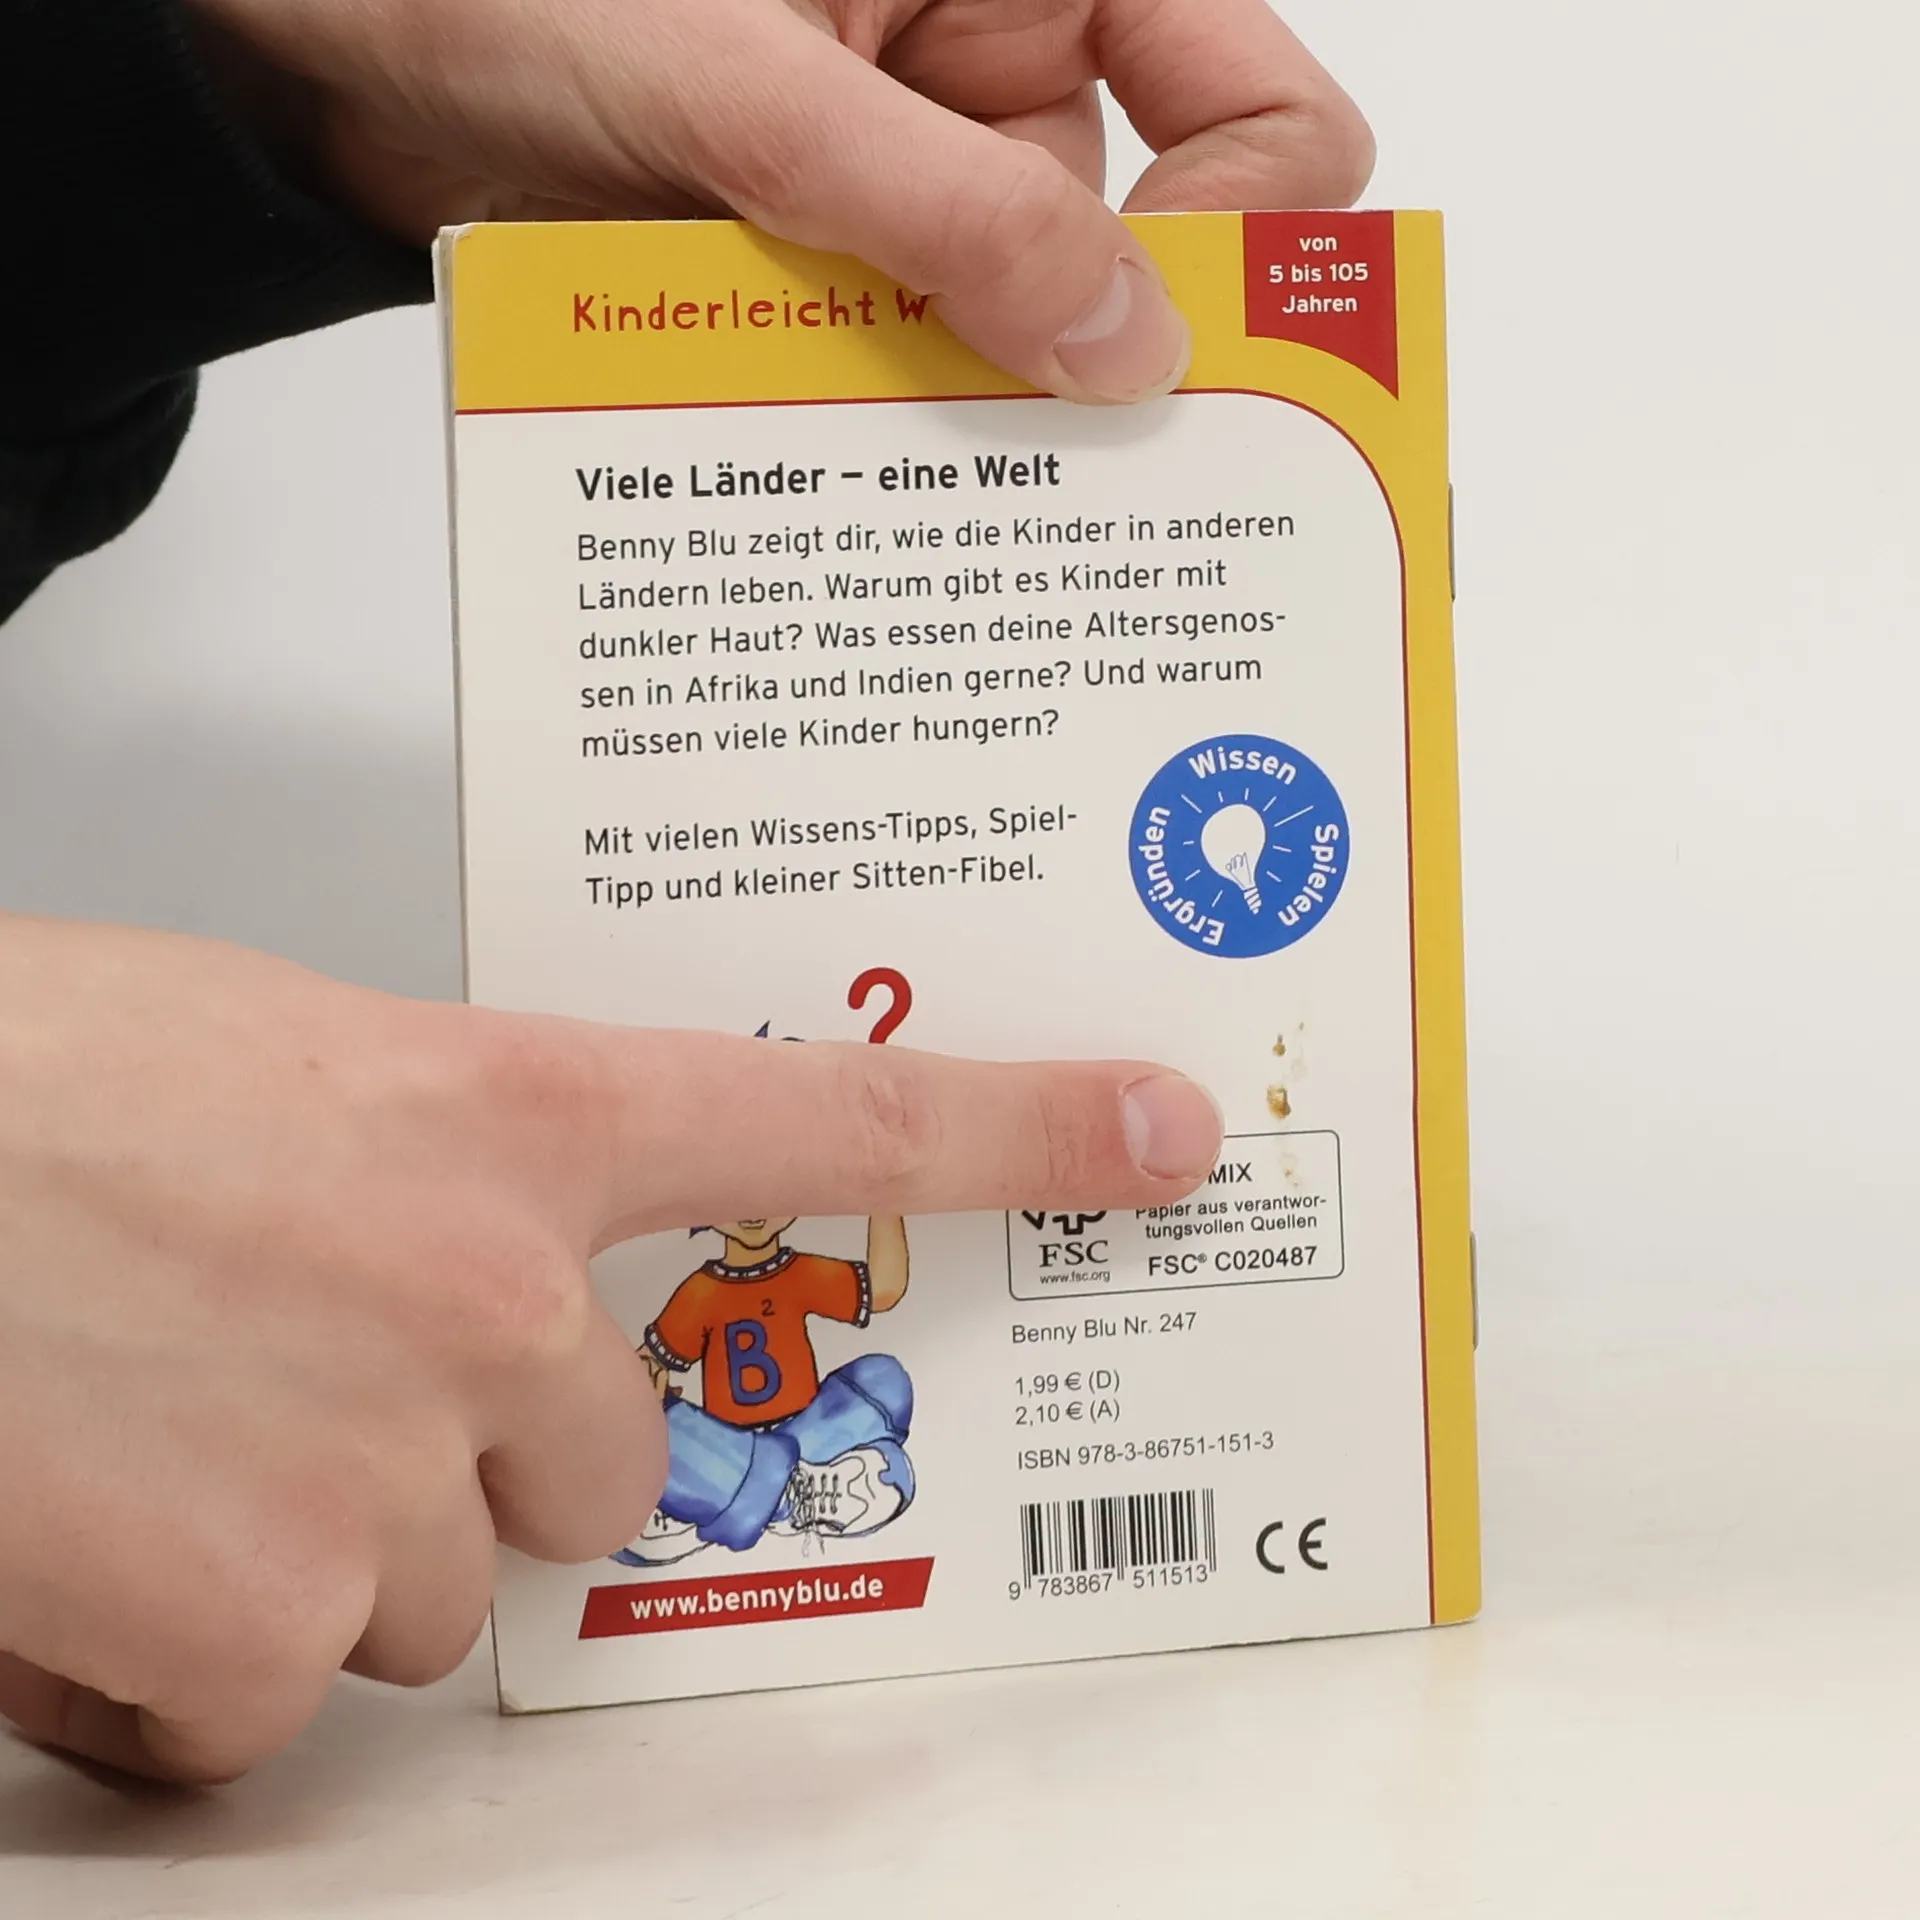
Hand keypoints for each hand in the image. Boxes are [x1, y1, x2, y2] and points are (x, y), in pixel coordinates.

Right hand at [0, 916, 1220, 1781]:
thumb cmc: (27, 1084)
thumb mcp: (286, 1059)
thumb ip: (438, 1159)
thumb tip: (485, 1243)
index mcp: (505, 1107)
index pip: (837, 1118)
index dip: (1023, 1128)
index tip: (1155, 1129)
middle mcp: (489, 1291)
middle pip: (599, 1458)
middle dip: (485, 1450)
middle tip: (321, 1376)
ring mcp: (389, 1464)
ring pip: (435, 1585)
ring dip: (322, 1547)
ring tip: (166, 1434)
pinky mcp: (256, 1628)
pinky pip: (279, 1704)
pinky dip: (189, 1662)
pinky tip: (90, 1542)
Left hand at [184, 0, 1371, 401]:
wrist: (356, 66)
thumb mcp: (754, 90)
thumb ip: (949, 213)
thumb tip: (1127, 350)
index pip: (1253, 101)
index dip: (1244, 232)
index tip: (1168, 350)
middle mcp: (1002, 81)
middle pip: (1147, 256)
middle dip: (1109, 367)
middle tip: (1080, 493)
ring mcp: (924, 190)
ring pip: (1023, 342)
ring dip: (979, 423)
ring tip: (924, 497)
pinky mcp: (848, 280)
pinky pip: (920, 377)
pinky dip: (895, 438)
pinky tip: (856, 490)